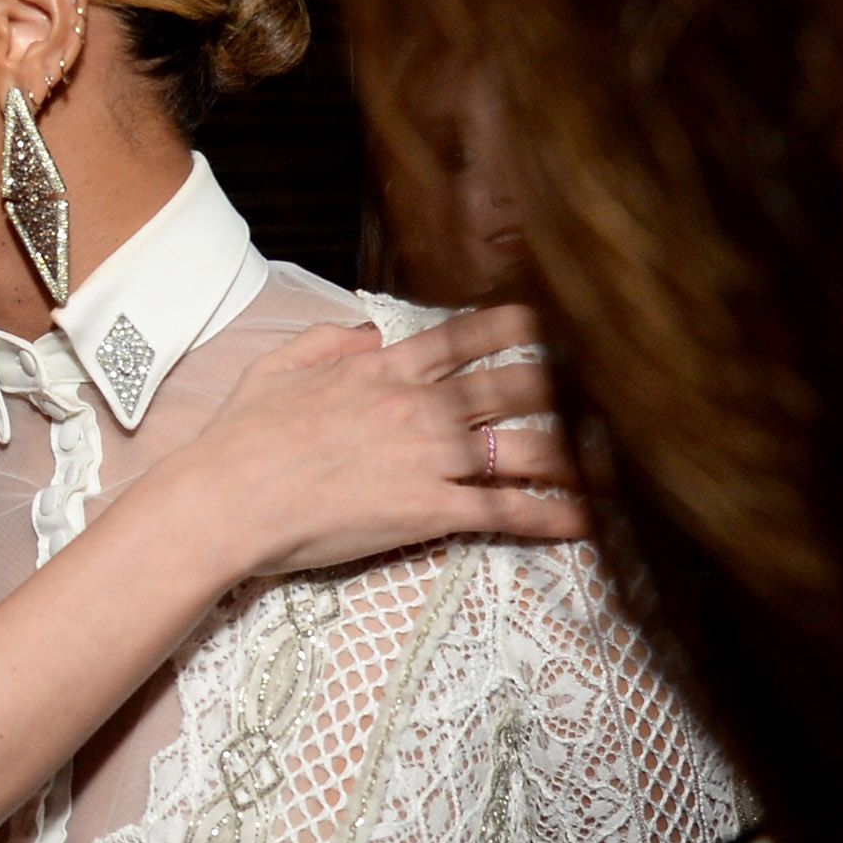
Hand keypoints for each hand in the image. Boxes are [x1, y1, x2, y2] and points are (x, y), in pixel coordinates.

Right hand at [181, 305, 587, 576]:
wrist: (228, 499)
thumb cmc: (241, 438)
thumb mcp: (276, 368)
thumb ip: (327, 340)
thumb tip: (368, 331)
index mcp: (383, 370)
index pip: (463, 338)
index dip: (512, 327)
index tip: (549, 321)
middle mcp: (419, 407)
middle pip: (512, 388)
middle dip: (564, 387)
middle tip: (604, 389)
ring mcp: (429, 459)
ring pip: (523, 448)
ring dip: (575, 453)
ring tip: (615, 460)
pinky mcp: (429, 511)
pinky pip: (503, 511)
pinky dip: (549, 515)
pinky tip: (584, 521)